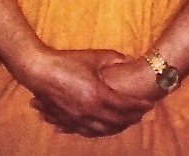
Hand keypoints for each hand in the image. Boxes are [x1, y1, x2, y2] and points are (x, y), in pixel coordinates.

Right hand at [26, 49, 154, 137]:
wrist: (38, 70)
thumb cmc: (65, 61)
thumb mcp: (91, 56)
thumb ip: (112, 58)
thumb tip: (128, 60)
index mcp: (98, 94)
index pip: (125, 105)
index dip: (139, 105)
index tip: (150, 103)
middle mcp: (90, 110)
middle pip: (117, 121)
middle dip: (131, 118)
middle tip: (140, 114)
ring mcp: (78, 118)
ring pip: (103, 130)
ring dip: (117, 128)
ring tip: (125, 122)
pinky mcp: (68, 121)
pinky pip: (88, 132)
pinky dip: (99, 132)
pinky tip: (103, 128)